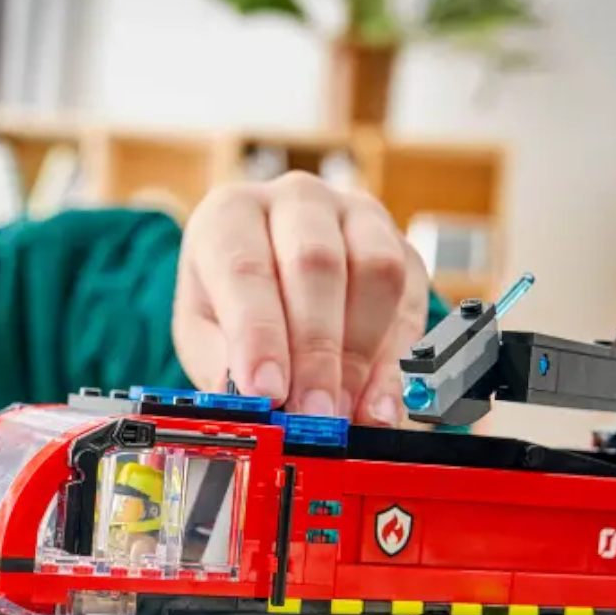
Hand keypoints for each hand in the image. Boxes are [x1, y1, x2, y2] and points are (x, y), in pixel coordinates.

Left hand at [174, 172, 429, 424]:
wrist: (271, 276)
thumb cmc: (228, 305)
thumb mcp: (204, 333)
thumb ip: (223, 364)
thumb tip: (252, 410)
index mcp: (231, 214)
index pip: (245, 268)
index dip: (259, 334)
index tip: (266, 392)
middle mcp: (297, 201)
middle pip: (317, 264)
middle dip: (317, 351)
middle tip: (313, 413)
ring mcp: (356, 216)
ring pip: (376, 271)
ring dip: (362, 354)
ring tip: (344, 413)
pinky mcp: (402, 246)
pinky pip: (411, 297)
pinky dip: (398, 359)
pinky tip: (379, 404)